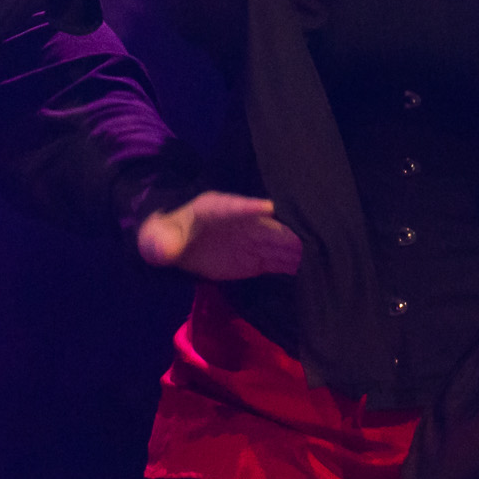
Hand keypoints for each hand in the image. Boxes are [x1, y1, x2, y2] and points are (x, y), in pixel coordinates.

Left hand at [136, 191, 304, 280]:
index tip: (270, 209)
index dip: (250, 208)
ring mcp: (251, 240)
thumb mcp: (155, 238)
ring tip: (324, 257)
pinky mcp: (256, 259)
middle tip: (312, 241)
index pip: (233, 207)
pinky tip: (314, 271)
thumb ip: (160, 242)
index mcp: (214, 209)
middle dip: (289, 234)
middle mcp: (241, 221)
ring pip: (279, 244)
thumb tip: (165, 250)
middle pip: (267, 227)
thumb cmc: (162, 236)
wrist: (172, 247)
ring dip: (299, 251)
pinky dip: (295, 265)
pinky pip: (279, 261)